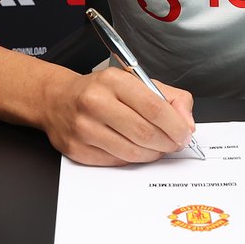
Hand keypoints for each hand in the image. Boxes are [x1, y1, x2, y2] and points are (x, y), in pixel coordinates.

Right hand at [42, 66, 196, 165]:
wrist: (57, 99)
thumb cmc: (101, 90)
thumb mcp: (135, 81)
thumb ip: (168, 98)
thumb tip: (187, 123)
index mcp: (114, 81)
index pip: (154, 108)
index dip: (175, 126)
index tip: (185, 134)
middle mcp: (96, 102)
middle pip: (144, 133)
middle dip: (167, 143)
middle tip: (175, 144)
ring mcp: (84, 128)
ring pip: (131, 152)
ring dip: (152, 154)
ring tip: (157, 148)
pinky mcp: (77, 149)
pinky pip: (116, 162)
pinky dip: (133, 160)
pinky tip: (136, 150)